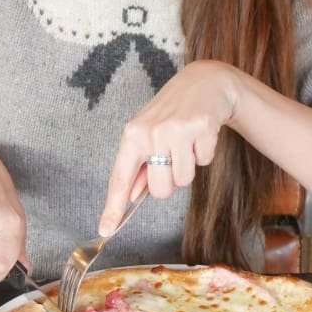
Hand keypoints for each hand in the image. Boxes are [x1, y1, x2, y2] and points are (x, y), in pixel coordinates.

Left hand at [99, 60, 237, 235]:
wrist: (205, 83)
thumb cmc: (172, 112)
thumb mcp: (148, 133)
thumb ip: (139, 165)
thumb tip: (131, 196)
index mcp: (132, 135)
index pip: (120, 178)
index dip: (113, 207)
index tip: (106, 228)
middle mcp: (151, 133)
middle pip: (160, 190)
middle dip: (170, 182)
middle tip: (173, 158)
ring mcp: (176, 130)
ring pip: (184, 180)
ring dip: (189, 167)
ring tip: (187, 143)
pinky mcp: (201, 128)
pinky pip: (204, 163)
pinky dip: (204, 153)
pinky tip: (200, 134)